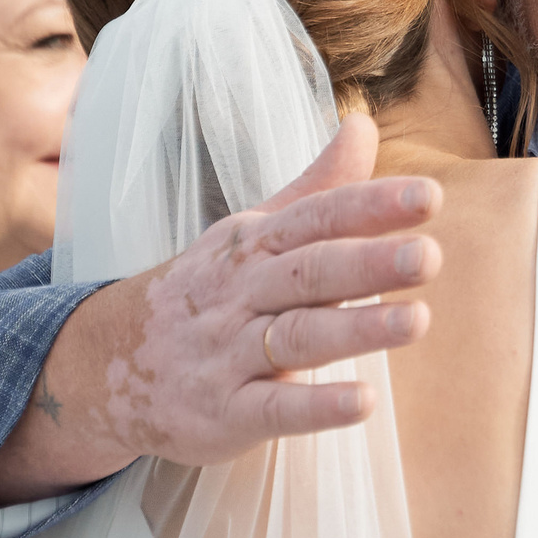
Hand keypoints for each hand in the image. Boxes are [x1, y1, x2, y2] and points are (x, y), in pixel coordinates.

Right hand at [0, 115, 443, 498]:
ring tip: (418, 321)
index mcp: (254, 244)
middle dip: (370, 263)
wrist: (107, 363)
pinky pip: (273, 409)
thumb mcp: (251, 233)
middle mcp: (242, 293)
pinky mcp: (225, 412)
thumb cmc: (204, 293)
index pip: (317, 216)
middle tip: (429, 255)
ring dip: (357, 330)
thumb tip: (363, 125)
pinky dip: (317, 407)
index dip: (371, 205)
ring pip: (297, 337)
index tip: (429, 196)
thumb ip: (316, 188)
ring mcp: (229, 353)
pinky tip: (363, 403)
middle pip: (310, 272)